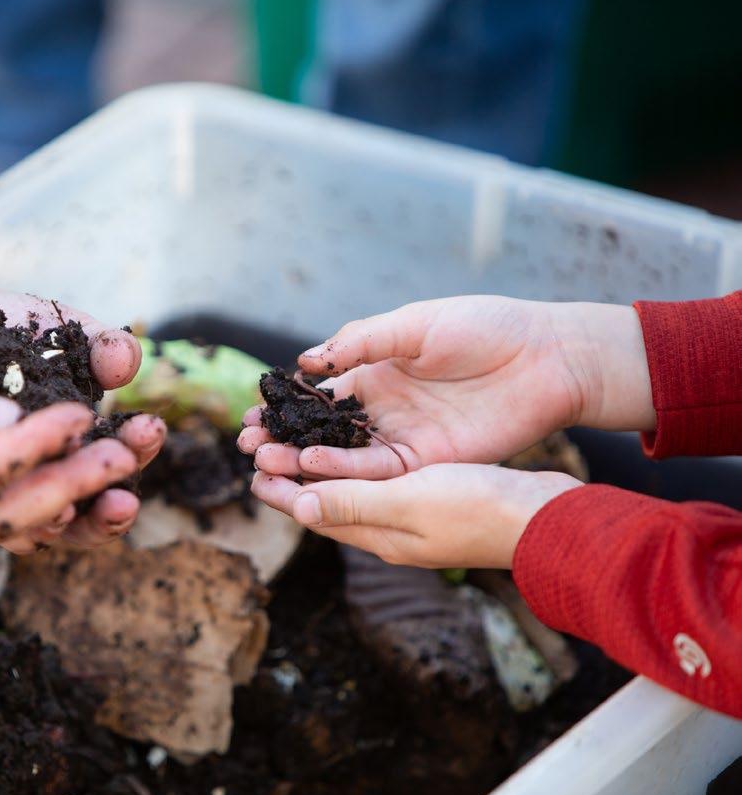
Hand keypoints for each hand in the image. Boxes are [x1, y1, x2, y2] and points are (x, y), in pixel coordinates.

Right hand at [0, 290, 165, 545]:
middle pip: (11, 516)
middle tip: (134, 450)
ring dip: (73, 499)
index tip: (86, 412)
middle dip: (78, 481)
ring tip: (129, 473)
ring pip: (11, 527)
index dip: (39, 444)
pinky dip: (40, 501)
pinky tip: (86, 484)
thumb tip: (20, 421)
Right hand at [239, 296, 653, 480]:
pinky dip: (344, 471)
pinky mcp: (427, 461)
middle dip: (282, 440)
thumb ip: (359, 342)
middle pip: (321, 432)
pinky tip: (312, 465)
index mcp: (374, 373)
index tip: (249, 416)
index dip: (282, 408)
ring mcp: (402, 437)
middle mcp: (382, 410)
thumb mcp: (413, 323)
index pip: (316, 397)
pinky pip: (377, 471)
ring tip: (265, 462)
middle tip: (247, 446)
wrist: (546, 356)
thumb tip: (304, 362)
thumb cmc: (484, 327)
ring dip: (303, 461)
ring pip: (342, 457)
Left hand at [250, 464, 581, 568]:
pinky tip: (354, 439)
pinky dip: (353, 458)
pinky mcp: (432, 496)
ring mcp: (411, 514)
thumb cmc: (479, 508)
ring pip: (349, 487)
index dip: (280, 489)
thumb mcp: (408, 502)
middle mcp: (388, 529)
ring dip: (318, 463)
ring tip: (294, 436)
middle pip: (325, 500)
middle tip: (260, 445)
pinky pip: (377, 477)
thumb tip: (296, 504)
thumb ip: (352, 502)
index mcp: (377, 535)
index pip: (313, 513)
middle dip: (290, 474)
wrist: (544, 516)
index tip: (250, 466)